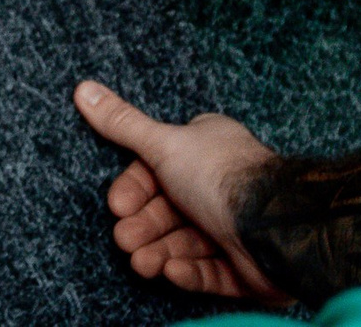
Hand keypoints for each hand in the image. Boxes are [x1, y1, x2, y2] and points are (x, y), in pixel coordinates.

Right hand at [75, 82, 290, 304]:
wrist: (277, 228)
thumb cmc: (224, 177)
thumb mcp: (163, 145)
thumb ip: (123, 124)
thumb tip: (83, 88)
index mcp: (207, 150)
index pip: (159, 169)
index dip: (135, 189)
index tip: (117, 206)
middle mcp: (222, 187)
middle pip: (169, 210)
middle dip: (144, 227)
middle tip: (125, 241)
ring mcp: (235, 229)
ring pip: (186, 244)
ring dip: (159, 252)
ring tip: (142, 263)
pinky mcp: (245, 267)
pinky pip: (210, 272)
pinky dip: (188, 272)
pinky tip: (171, 272)